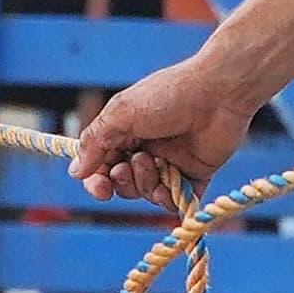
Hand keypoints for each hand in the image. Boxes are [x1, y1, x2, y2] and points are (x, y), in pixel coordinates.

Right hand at [69, 52, 258, 208]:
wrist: (218, 93)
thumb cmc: (168, 96)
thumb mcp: (122, 114)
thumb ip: (95, 143)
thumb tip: (75, 172)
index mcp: (126, 131)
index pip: (102, 165)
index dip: (97, 181)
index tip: (99, 189)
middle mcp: (147, 148)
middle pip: (123, 183)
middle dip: (121, 181)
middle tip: (127, 168)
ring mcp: (171, 162)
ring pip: (146, 193)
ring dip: (144, 184)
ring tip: (153, 163)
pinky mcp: (194, 174)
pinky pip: (175, 200)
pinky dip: (168, 197)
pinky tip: (170, 182)